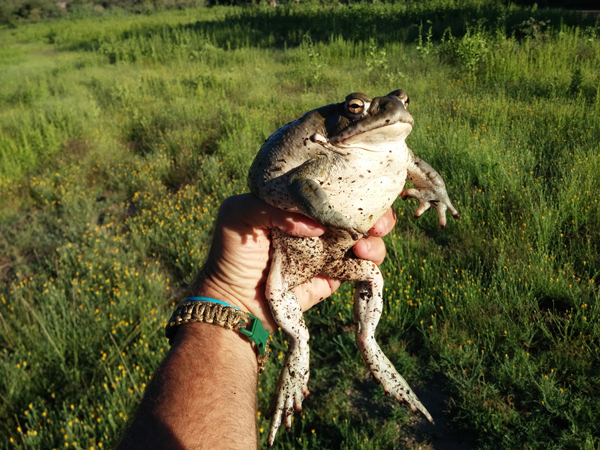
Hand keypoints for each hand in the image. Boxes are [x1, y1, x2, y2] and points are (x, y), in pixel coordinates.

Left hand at [193, 193, 395, 330]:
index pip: (330, 185)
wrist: (235, 302)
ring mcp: (328, 249)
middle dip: (375, 209)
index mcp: (297, 204)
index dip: (351, 183)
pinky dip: (372, 260)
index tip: (364, 185)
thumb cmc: (231, 253)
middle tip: (377, 218)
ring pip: (366, 235)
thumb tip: (317, 225)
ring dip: (376, 235)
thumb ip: (272, 206)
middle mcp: (316, 223)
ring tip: (366, 244)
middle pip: (357, 208)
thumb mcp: (238, 214)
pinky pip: (362, 265)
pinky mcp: (335, 274)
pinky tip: (363, 258)